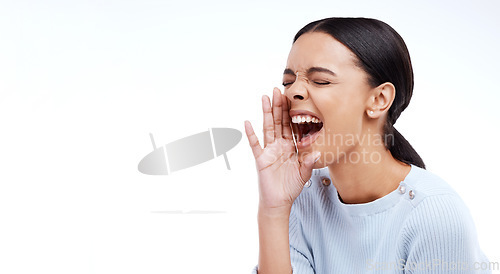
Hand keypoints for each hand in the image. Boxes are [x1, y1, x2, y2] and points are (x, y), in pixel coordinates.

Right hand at [244, 87, 319, 209]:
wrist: (279, 201)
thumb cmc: (291, 187)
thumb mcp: (304, 173)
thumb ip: (309, 162)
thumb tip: (316, 153)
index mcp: (291, 147)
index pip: (291, 125)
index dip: (292, 112)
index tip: (292, 98)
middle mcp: (279, 145)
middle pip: (279, 122)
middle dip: (278, 106)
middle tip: (278, 89)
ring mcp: (269, 151)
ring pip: (268, 127)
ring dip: (266, 113)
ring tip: (265, 98)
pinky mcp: (261, 159)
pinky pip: (255, 144)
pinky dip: (251, 134)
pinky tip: (248, 123)